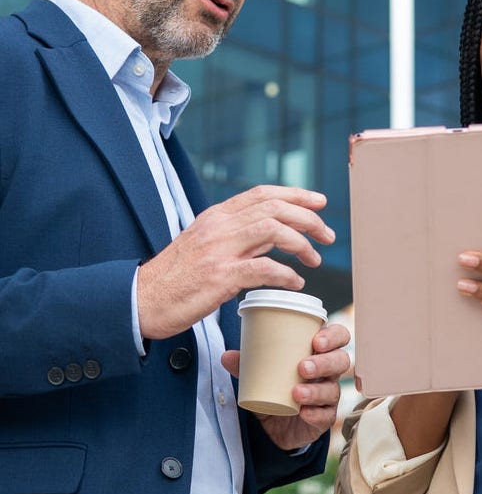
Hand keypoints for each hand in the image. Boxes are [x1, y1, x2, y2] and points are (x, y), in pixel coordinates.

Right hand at [137, 186, 334, 339]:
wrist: (141, 300)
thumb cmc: (174, 278)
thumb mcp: (204, 244)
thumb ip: (236, 236)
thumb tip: (271, 235)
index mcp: (215, 217)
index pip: (262, 193)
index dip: (295, 194)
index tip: (319, 202)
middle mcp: (219, 227)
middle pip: (274, 208)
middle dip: (308, 218)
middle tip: (327, 235)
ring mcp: (219, 250)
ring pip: (273, 230)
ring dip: (301, 243)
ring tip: (314, 259)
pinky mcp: (219, 277)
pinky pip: (263, 269)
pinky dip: (285, 274)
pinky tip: (295, 282)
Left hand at [222, 322, 350, 449]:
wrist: (277, 425)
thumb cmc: (276, 388)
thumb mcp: (261, 374)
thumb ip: (246, 365)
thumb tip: (226, 356)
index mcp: (318, 352)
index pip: (339, 337)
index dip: (333, 336)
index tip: (316, 340)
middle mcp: (328, 372)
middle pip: (341, 361)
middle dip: (324, 362)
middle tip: (302, 367)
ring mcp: (329, 395)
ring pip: (333, 389)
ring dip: (316, 390)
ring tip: (296, 392)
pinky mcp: (325, 418)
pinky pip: (326, 415)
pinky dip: (315, 413)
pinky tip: (303, 412)